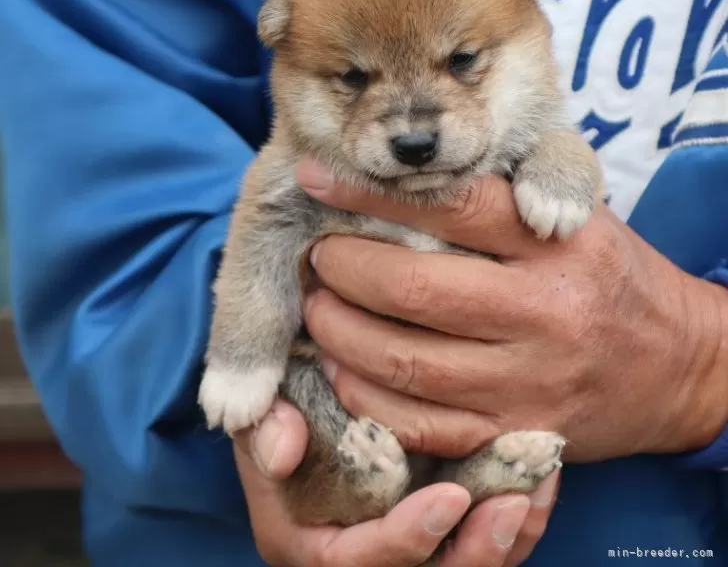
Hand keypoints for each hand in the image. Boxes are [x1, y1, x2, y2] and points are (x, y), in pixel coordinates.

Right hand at [235, 399, 559, 565]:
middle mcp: (359, 551)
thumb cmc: (284, 400)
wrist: (307, 387)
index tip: (450, 498)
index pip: (358, 562)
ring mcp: (402, 536)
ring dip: (507, 539)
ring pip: (460, 563)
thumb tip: (282, 453)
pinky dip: (517, 516)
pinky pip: (480, 535)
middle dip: (473, 554)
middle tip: (513, 505)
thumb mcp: (262, 407)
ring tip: (537, 490)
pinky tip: (542, 475)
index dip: (406, 540)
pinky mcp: (434, 519)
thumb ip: (264, 426)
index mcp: (310, 539)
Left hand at [295, 158, 727, 461]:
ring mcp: (526, 383)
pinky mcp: (513, 435)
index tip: (317, 178)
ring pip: (403, 360)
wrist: (675, 365)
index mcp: (557, 243)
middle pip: (412, 287)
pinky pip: (418, 423)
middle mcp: (542, 313)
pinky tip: (342, 367)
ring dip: (338, 332)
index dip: (370, 192)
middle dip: (342, 268)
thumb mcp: (577, 213)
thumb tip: (404, 173)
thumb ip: (504, 190)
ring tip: (318, 307)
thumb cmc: (609, 276)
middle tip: (319, 255)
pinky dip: (364, 395)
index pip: (452, 205)